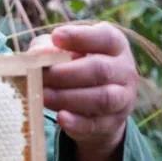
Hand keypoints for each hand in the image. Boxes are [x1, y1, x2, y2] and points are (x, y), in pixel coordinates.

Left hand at [28, 22, 137, 160]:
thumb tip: (37, 55)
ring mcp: (123, 98)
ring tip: (43, 96)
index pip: (105, 38)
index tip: (56, 36)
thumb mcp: (61, 52)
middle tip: (40, 76)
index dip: (81, 37)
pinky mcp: (113, 123)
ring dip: (68, 97)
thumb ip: (48, 49)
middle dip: (65, 73)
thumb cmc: (73, 67)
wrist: (93, 106)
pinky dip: (77, 122)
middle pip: (100, 69)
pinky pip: (97, 124)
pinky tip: (61, 117)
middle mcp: (124, 70)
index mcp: (115, 45)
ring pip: (102, 98)